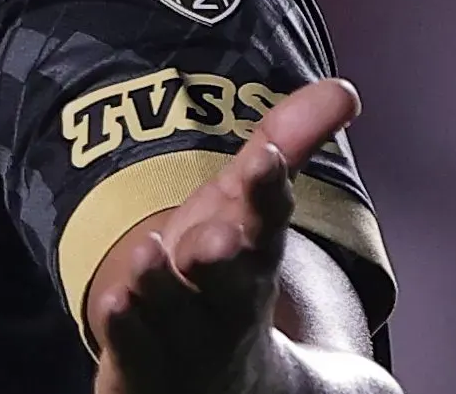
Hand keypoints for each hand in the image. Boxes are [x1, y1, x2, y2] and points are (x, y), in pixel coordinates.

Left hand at [86, 78, 362, 393]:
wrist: (209, 378)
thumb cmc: (224, 277)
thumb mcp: (245, 206)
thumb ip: (285, 144)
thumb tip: (343, 90)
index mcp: (258, 259)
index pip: (269, 222)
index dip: (268, 192)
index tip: (265, 159)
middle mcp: (227, 303)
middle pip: (232, 282)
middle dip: (225, 259)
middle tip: (218, 236)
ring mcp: (186, 341)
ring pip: (177, 315)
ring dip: (163, 288)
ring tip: (146, 255)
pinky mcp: (141, 368)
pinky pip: (133, 351)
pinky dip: (126, 330)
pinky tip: (112, 303)